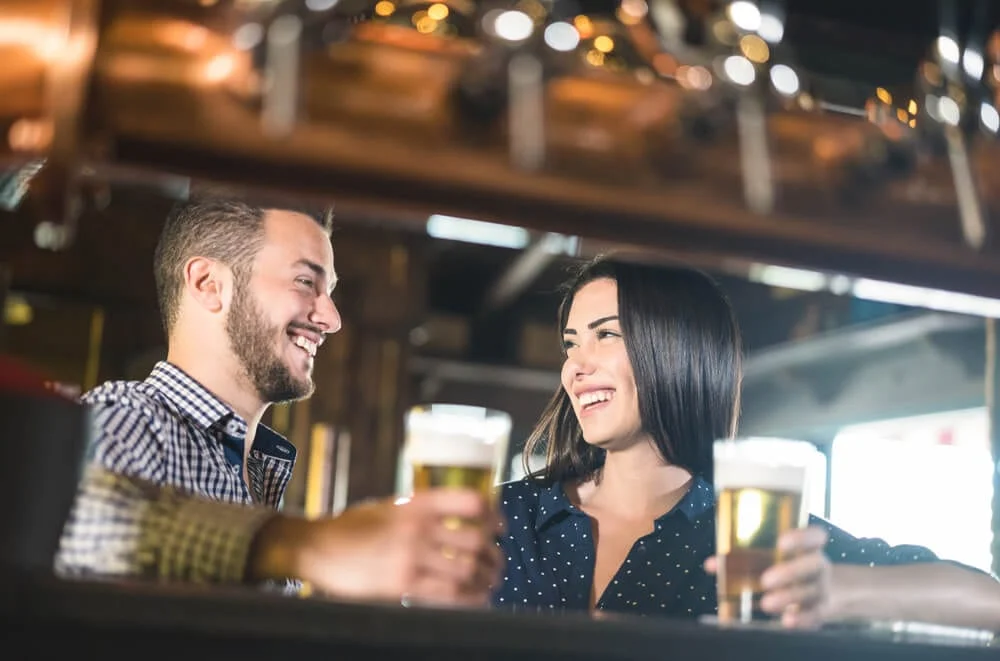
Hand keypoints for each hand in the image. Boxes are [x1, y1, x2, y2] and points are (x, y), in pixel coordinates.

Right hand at [251, 488, 503, 605]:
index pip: (471, 501)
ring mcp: (411, 555)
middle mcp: (418, 526)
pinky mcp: (403, 584)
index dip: (494, 515)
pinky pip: (450, 593)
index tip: (501, 527)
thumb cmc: (354, 527)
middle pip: (476, 539)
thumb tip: (459, 522)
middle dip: (494, 555)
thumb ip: (422, 512)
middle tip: (497, 563)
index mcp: (418, 503)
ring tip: (489, 583)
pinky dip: (470, 598)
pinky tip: (474, 599)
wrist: (318, 547)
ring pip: (468, 568)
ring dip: (486, 578)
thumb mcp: (391, 507)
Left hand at [705, 525, 831, 627]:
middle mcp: (818, 565)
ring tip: (766, 603)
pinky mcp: (820, 611)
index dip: (801, 538)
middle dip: (790, 572)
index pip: (815, 536)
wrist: (827, 592)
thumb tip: (711, 565)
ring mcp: (821, 589)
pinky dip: (801, 619)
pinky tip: (786, 621)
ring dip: (788, 597)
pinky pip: (815, 615)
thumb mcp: (772, 559)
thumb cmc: (788, 568)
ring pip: (810, 591)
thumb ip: (743, 558)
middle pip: (813, 564)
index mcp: (808, 547)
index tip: (781, 541)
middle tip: (766, 580)